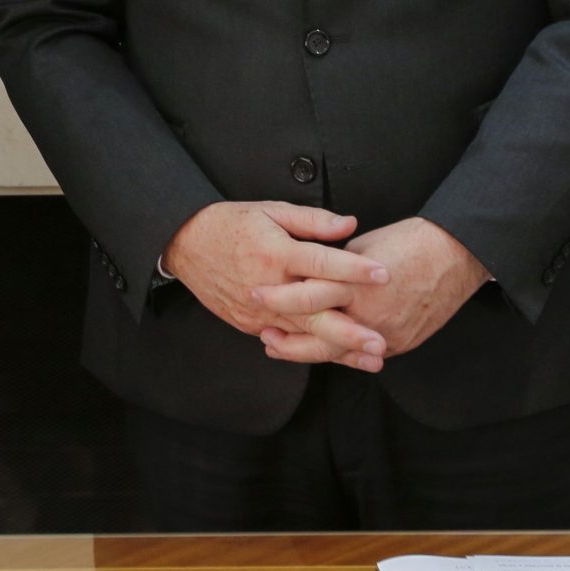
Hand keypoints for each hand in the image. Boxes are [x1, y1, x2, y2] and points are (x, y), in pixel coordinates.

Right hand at [163, 201, 393, 369]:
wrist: (185, 243)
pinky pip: (286, 340)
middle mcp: (269, 286)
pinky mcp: (250, 324)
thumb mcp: (271, 211)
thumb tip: (350, 224)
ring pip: (304, 335)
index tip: (384, 275)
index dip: (354, 268)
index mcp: (276, 253)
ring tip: (371, 360)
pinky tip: (338, 358)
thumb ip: (312, 220)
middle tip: (380, 342)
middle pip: (315, 313)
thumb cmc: (231, 223)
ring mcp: (258, 311)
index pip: (322, 262)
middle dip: (350, 331)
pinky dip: (312, 350)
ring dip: (339, 349)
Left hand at [251, 217, 491, 367]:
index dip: (278, 299)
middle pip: (318, 334)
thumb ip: (335, 266)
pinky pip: (361, 354)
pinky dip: (339, 353)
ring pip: (338, 351)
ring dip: (307, 351)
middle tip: (263, 335)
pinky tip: (320, 351)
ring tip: (280, 348)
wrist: (456, 255)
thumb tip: (311, 275)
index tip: (256, 296)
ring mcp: (386, 332)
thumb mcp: (362, 246)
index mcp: (355, 282)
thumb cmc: (409, 241)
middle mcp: (369, 312)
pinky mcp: (400, 343)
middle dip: (287, 339)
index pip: (308, 296)